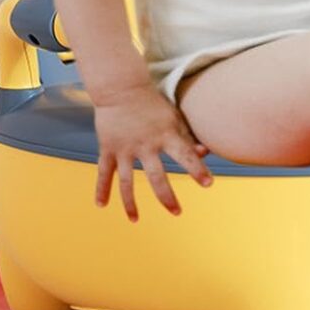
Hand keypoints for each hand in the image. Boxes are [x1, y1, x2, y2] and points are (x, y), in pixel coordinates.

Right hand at [92, 85, 212, 220]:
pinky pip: (103, 173)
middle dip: (167, 197)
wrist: (122, 88)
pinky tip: (101, 205)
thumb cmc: (154, 104)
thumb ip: (187, 136)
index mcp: (165, 134)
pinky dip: (101, 189)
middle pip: (156, 176)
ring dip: (131, 203)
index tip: (208, 184)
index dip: (197, 170)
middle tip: (177, 212)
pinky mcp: (107, 148)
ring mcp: (124, 148)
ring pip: (127, 182)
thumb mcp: (174, 116)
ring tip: (136, 220)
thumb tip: (206, 152)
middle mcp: (145, 144)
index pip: (185, 155)